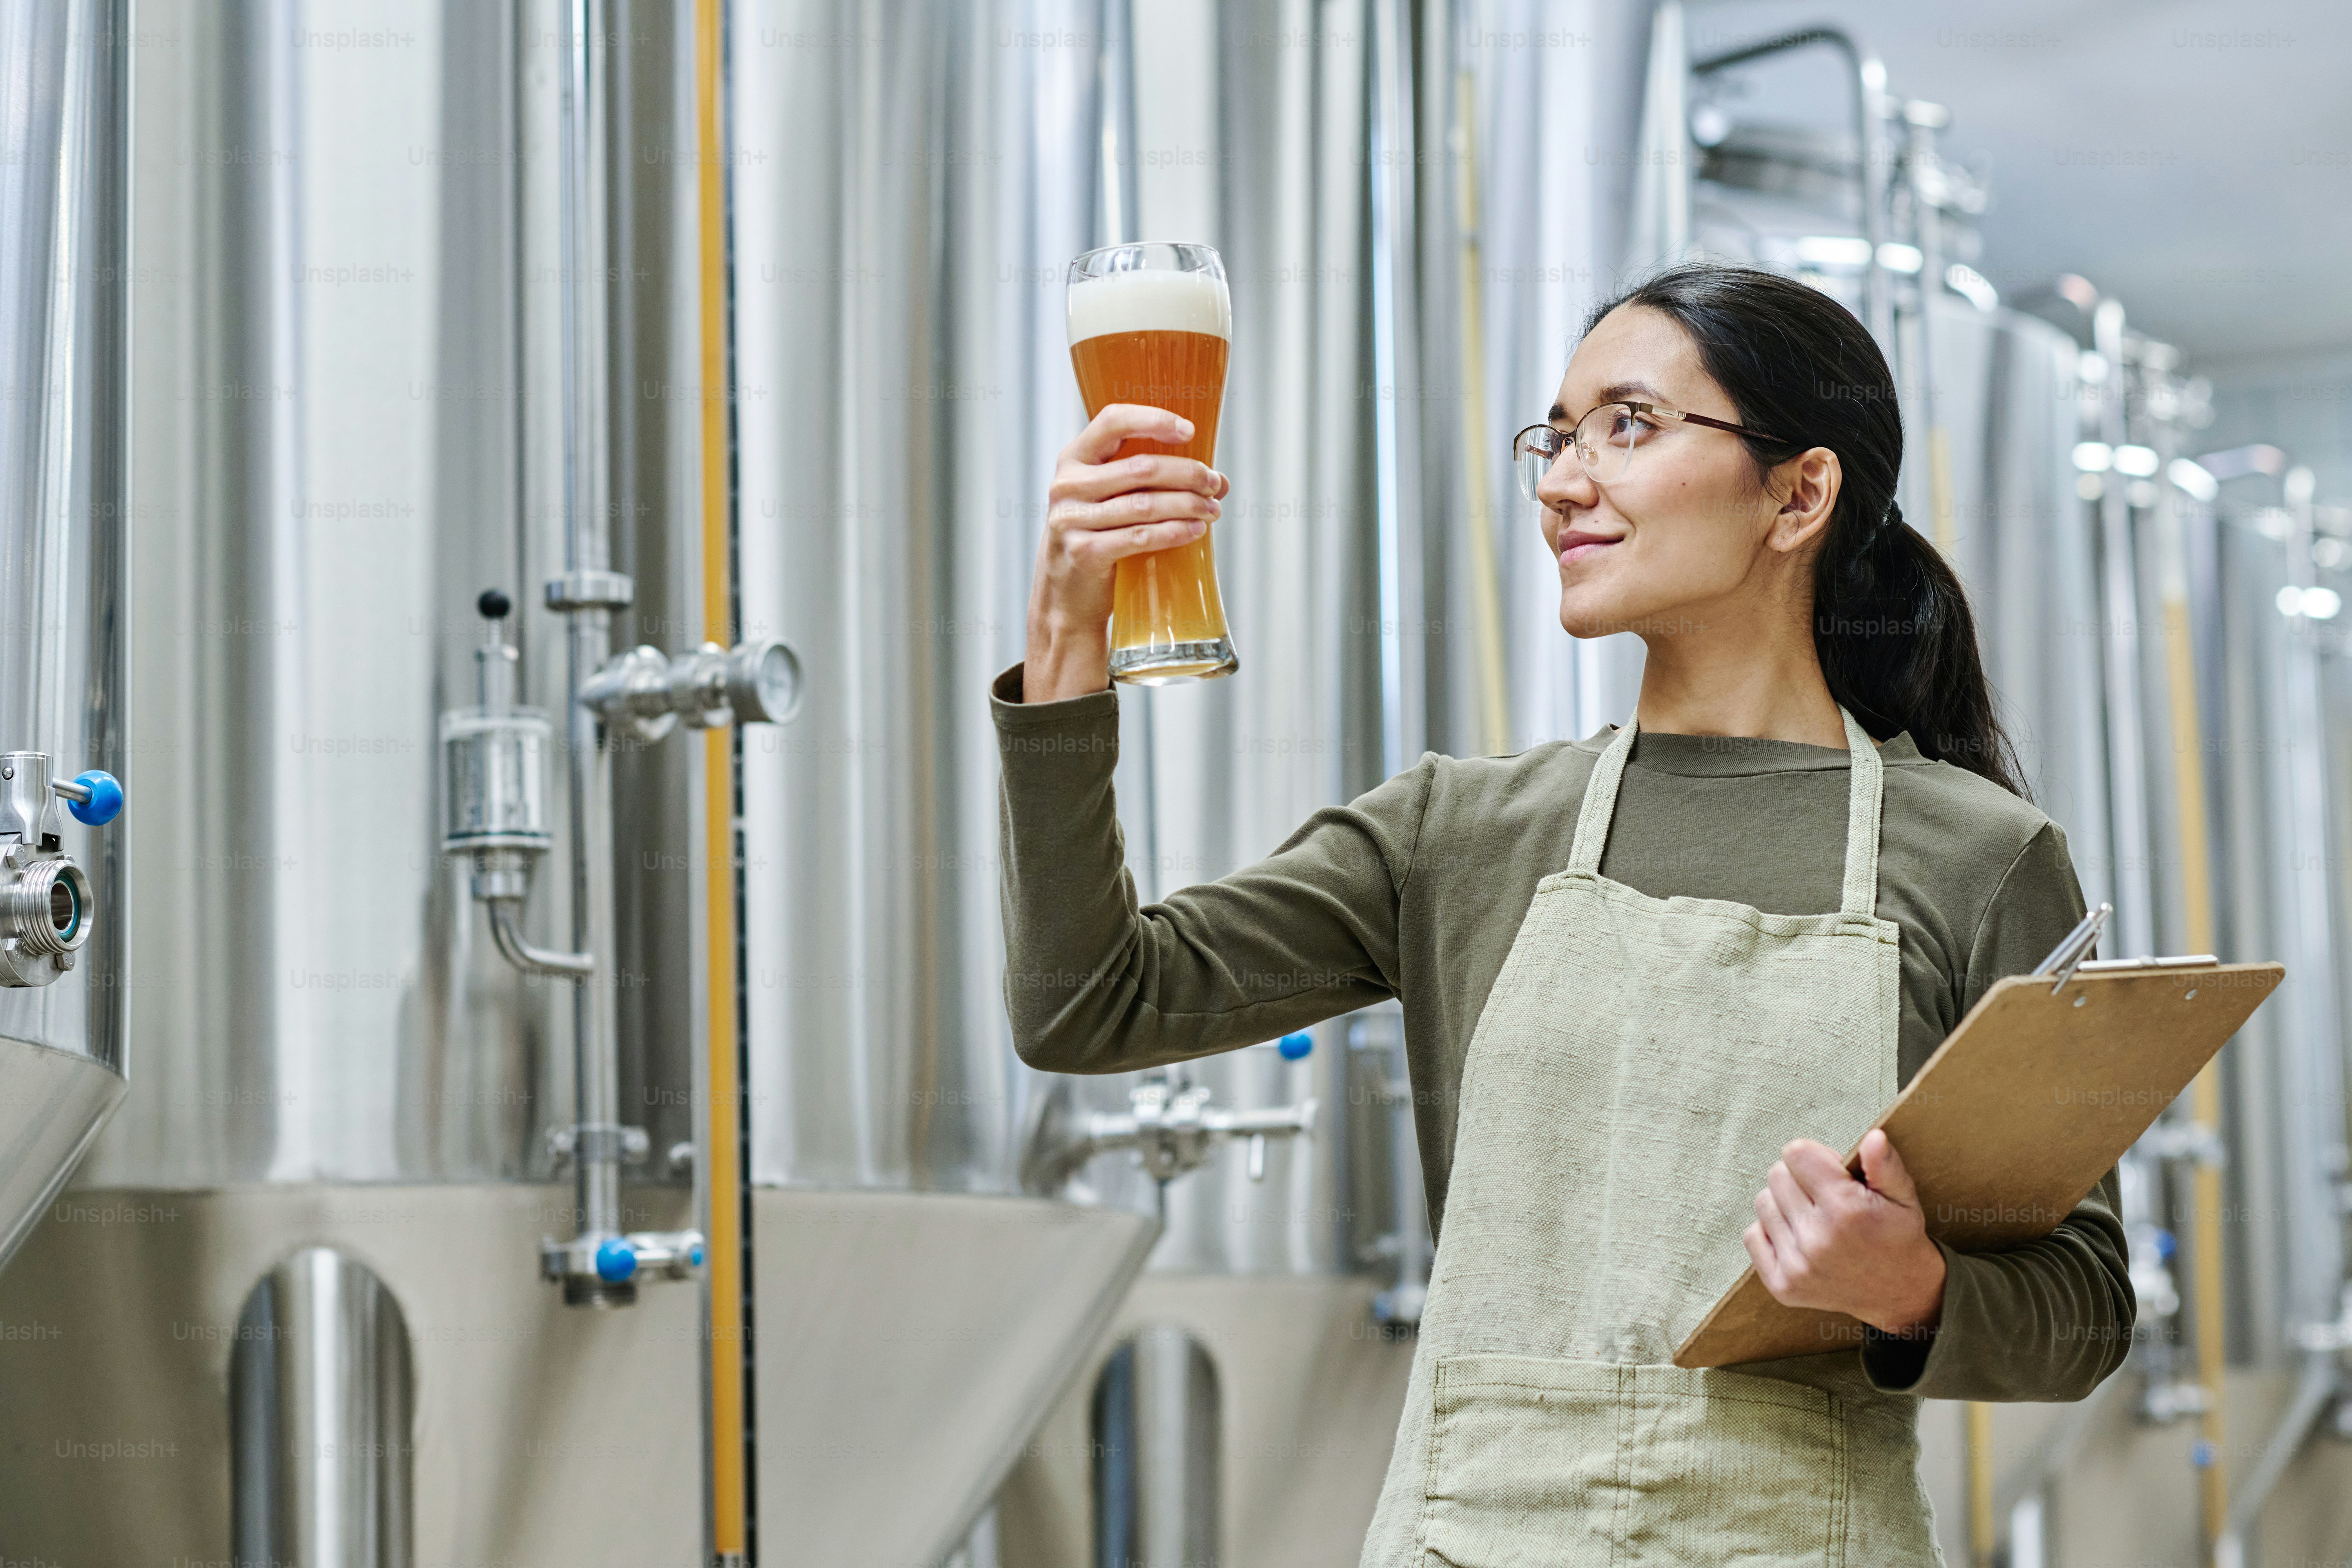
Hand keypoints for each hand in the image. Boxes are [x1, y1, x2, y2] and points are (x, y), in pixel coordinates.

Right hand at [1023, 404, 1228, 702]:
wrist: (1066, 596)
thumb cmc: (1097, 537)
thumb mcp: (1109, 499)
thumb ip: (1150, 481)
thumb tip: (1217, 480)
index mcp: (1073, 459)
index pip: (1113, 421)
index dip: (1154, 420)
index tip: (1190, 431)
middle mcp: (1068, 485)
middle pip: (1141, 467)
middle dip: (1188, 473)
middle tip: (1214, 483)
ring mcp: (1072, 520)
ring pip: (1145, 504)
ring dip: (1188, 505)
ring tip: (1212, 509)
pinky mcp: (1085, 552)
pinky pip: (1140, 536)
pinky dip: (1174, 532)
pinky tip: (1195, 530)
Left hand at [1743, 1129, 1946, 1335]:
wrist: (1899, 1293)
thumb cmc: (1897, 1236)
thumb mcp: (1903, 1197)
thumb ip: (1885, 1164)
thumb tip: (1873, 1136)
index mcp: (1846, 1210)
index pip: (1795, 1153)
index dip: (1815, 1156)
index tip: (1832, 1173)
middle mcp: (1818, 1239)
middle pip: (1776, 1175)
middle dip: (1799, 1178)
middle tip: (1825, 1197)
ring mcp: (1797, 1266)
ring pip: (1763, 1203)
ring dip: (1784, 1204)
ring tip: (1814, 1218)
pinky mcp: (1782, 1286)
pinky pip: (1751, 1236)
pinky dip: (1770, 1232)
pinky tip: (1799, 1238)